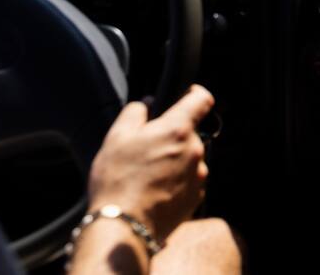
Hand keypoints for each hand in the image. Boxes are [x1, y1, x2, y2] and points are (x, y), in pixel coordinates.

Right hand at [87, 85, 213, 242]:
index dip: (195, 93)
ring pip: (189, 157)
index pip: (202, 98)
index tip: (187, 94)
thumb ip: (135, 111)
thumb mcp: (117, 136)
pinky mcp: (197, 196)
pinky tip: (154, 190)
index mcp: (178, 129)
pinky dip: (176, 181)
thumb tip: (147, 103)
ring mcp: (198, 175)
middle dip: (172, 136)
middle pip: (190, 132)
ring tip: (147, 175)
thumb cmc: (117, 180)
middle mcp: (195, 150)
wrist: (123, 226)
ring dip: (175, 160)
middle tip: (147, 149)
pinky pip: (189, 180)